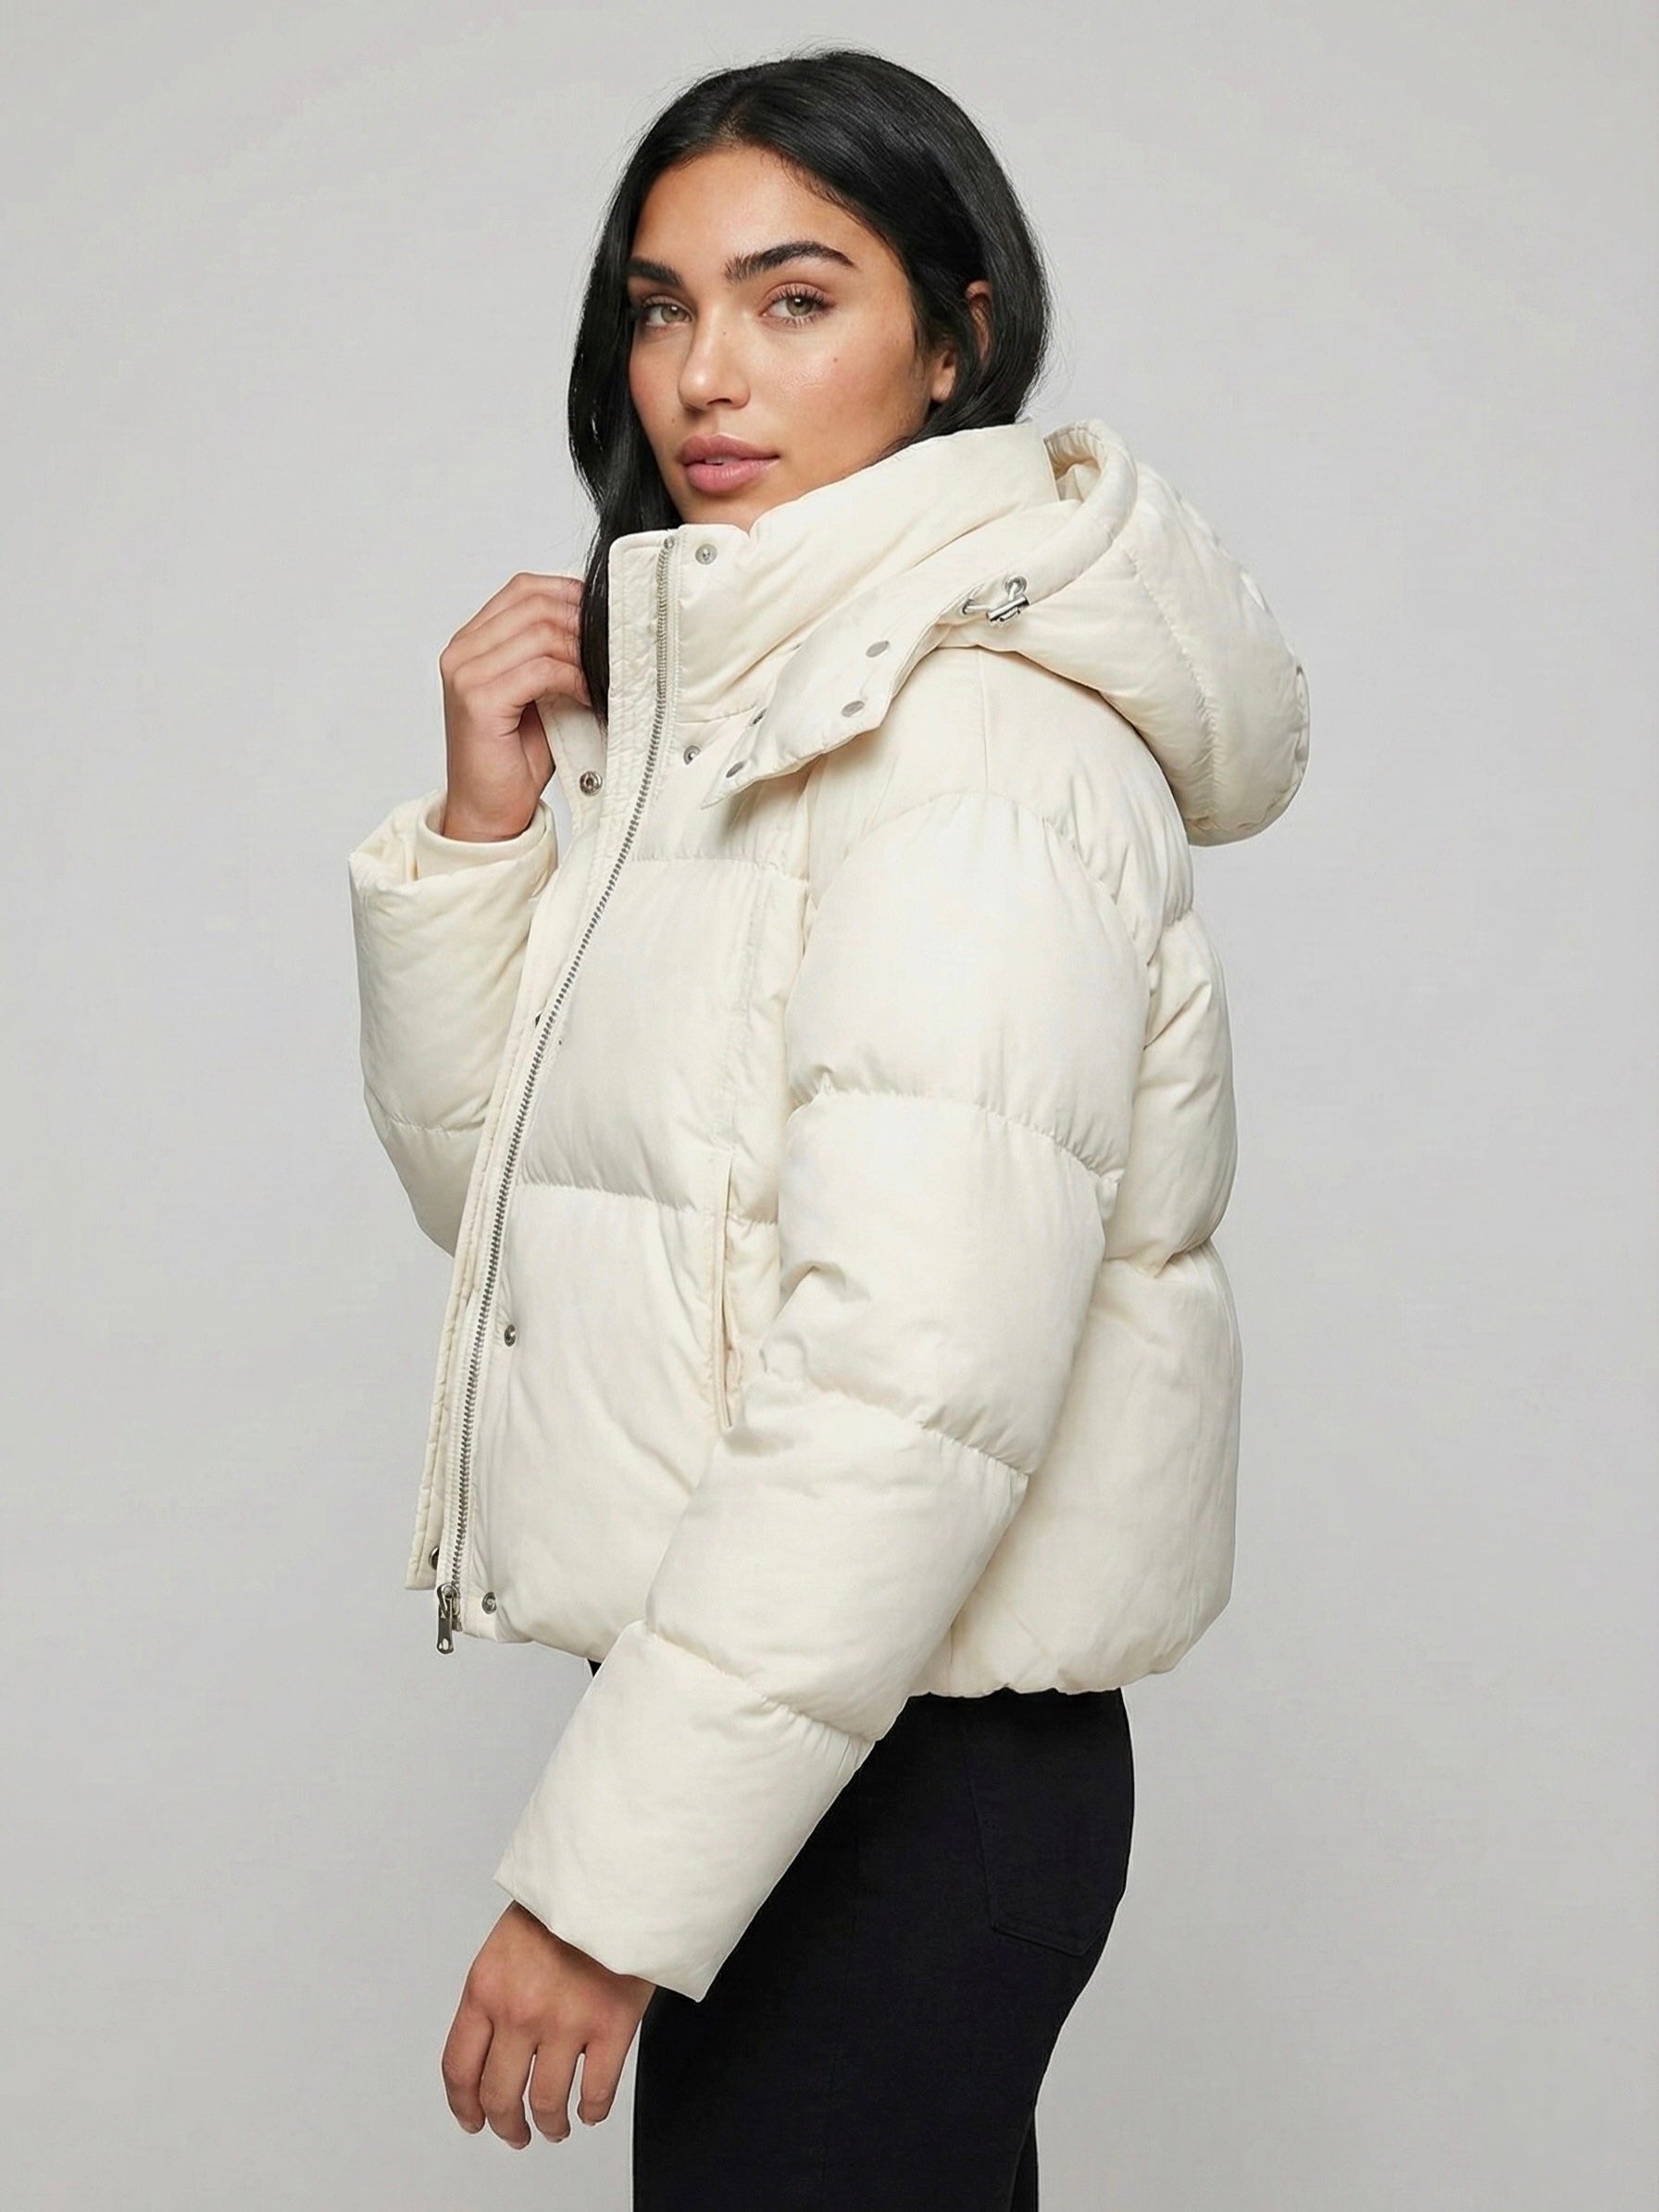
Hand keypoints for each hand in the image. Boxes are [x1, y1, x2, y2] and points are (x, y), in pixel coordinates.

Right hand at [437, 571, 591, 840]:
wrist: (490, 810)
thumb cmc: (516, 757)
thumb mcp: (541, 693)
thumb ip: (555, 655)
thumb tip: (603, 624)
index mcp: (472, 641)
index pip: (523, 589)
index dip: (569, 593)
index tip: (605, 615)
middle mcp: (461, 651)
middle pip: (533, 604)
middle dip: (581, 621)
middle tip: (612, 646)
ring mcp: (466, 674)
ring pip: (540, 633)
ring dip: (581, 652)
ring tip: (602, 675)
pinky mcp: (479, 700)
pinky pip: (540, 669)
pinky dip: (573, 678)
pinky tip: (587, 695)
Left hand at [440, 1900, 655, 2145]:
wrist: (614, 1873)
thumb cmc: (564, 1899)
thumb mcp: (506, 1942)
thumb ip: (496, 1993)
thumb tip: (493, 2045)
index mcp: (487, 1987)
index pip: (459, 2066)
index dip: (464, 2105)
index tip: (472, 2119)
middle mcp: (519, 2010)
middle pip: (499, 2094)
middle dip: (505, 2125)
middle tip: (514, 2132)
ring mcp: (566, 2021)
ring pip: (547, 2101)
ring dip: (549, 2124)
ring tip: (555, 2127)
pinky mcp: (612, 2024)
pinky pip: (598, 2089)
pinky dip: (593, 2109)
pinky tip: (591, 2109)